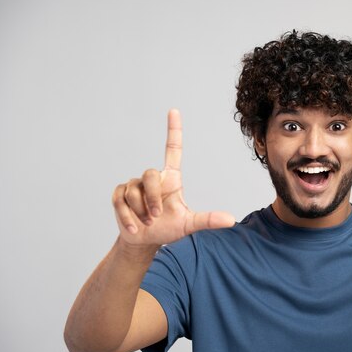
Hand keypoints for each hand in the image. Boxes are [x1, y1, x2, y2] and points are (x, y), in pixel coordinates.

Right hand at [112, 109, 234, 246]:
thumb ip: (208, 220)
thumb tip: (231, 220)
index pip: (172, 149)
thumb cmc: (169, 228)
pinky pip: (120, 200)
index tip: (174, 111)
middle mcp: (153, 178)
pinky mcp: (120, 195)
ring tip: (147, 223)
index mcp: (171, 178)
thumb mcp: (189, 224)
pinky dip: (127, 218)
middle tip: (156, 216)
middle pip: (149, 175)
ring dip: (141, 211)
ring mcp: (134, 185)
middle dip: (152, 198)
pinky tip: (134, 227)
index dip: (173, 130)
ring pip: (134, 191)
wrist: (145, 240)